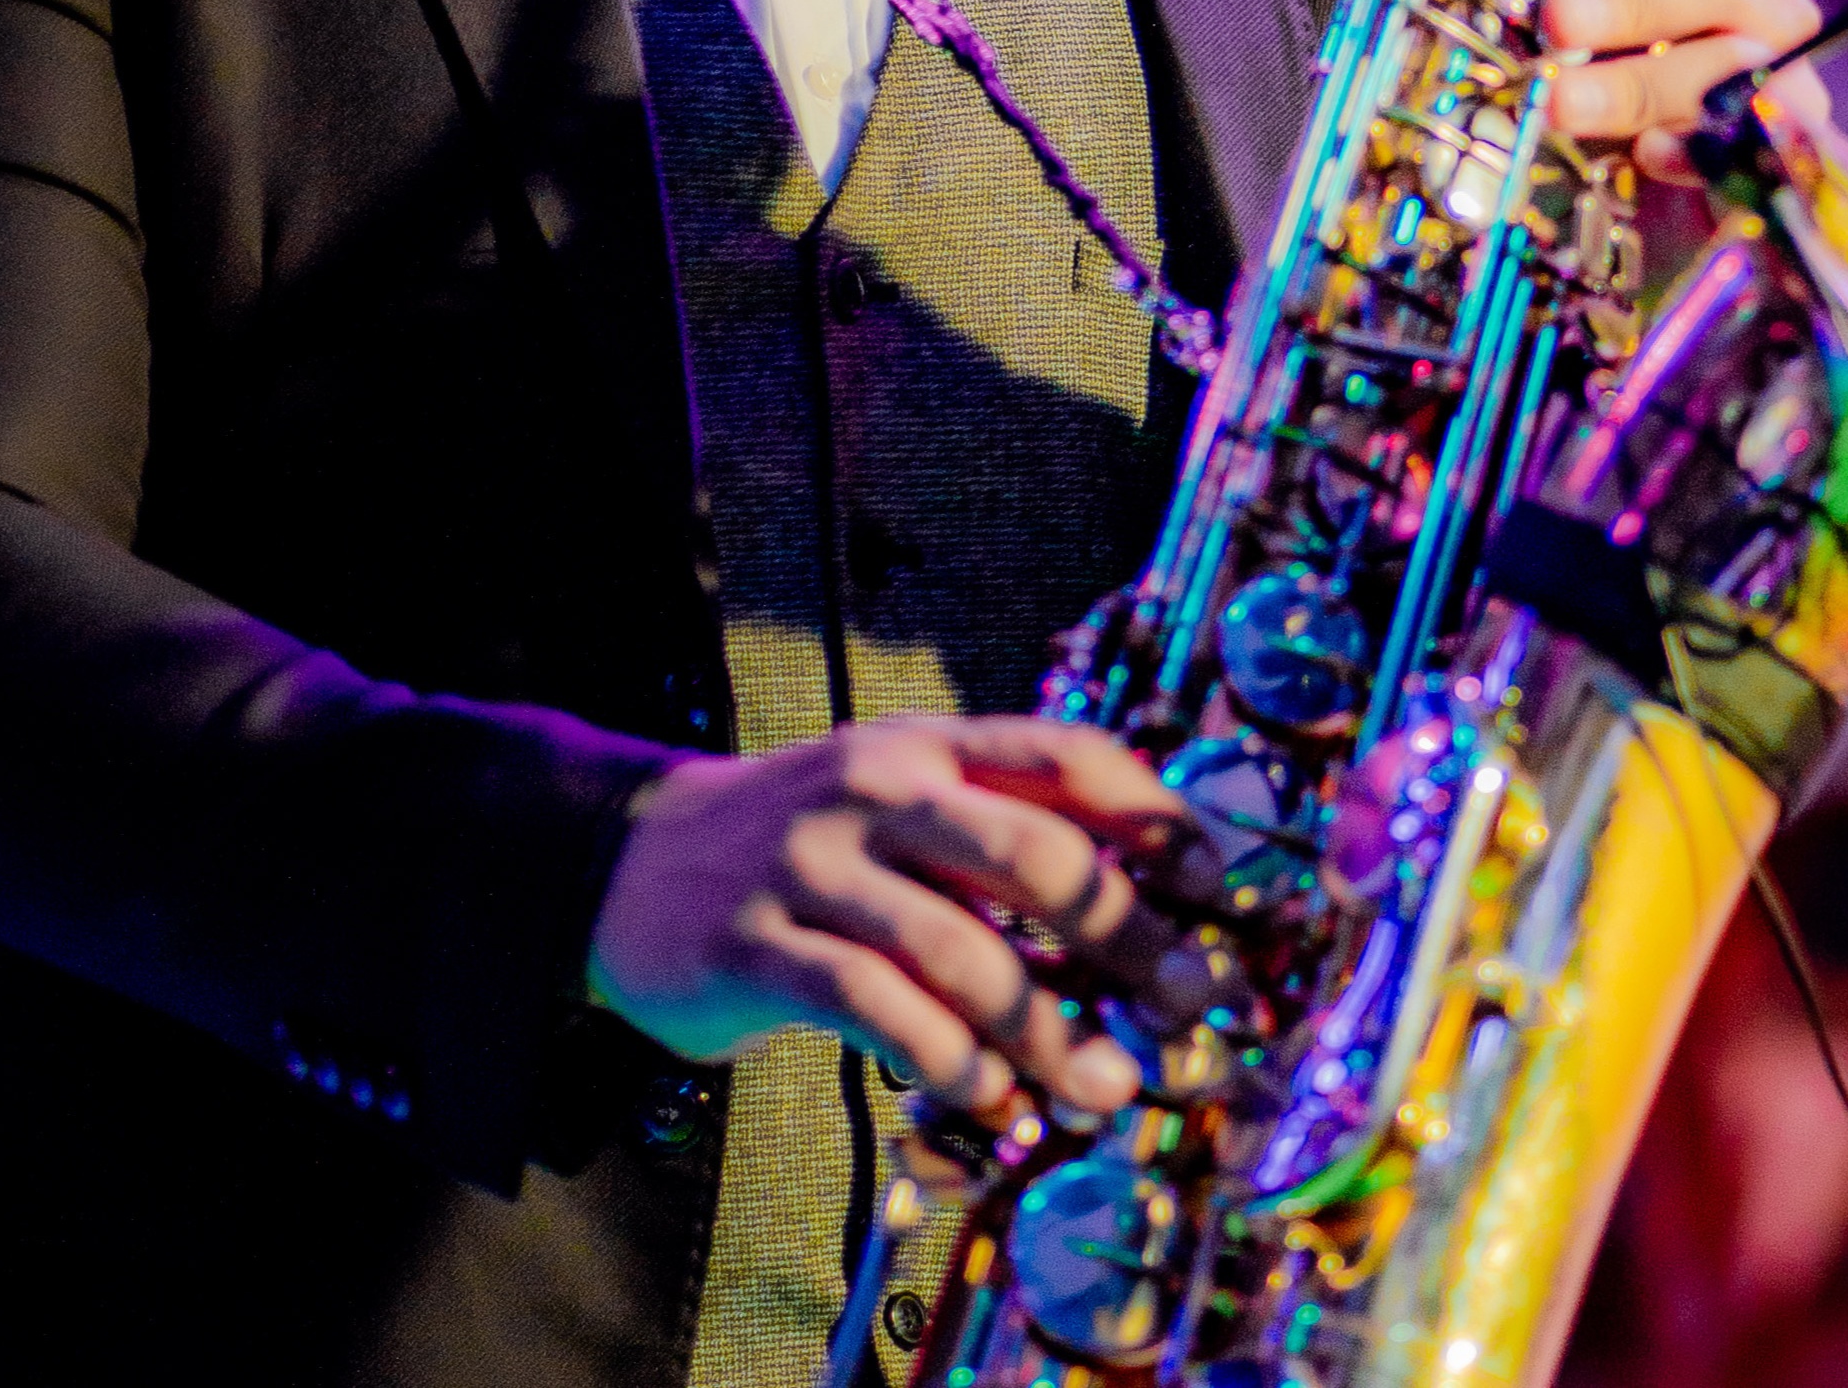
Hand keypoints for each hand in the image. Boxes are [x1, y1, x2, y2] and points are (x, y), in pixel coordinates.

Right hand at [584, 715, 1192, 1118]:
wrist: (629, 860)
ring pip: (961, 951)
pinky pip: (878, 1010)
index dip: (1156, 817)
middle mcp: (878, 790)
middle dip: (1126, 933)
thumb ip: (998, 833)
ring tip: (1102, 1088)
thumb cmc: (805, 845)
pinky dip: (951, 1063)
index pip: (1068, 756)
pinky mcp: (760, 946)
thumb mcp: (898, 803)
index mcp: (929, 746)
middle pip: (1033, 853)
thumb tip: (1145, 913)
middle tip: (1189, 1000)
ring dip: (1047, 1031)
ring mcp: (815, 865)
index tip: (1218, 887)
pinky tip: (994, 1101)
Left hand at [1539, 0, 1825, 183]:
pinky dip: (1692, 150)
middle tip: (1560, 18)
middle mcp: (1770, 0)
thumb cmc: (1617, 36)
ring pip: (1733, 70)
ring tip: (1564, 101)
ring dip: (1642, 84)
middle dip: (1636, 0)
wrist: (1655, 142)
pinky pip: (1747, 149)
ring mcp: (1781, 73)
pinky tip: (1644, 151)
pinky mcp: (1773, 146)